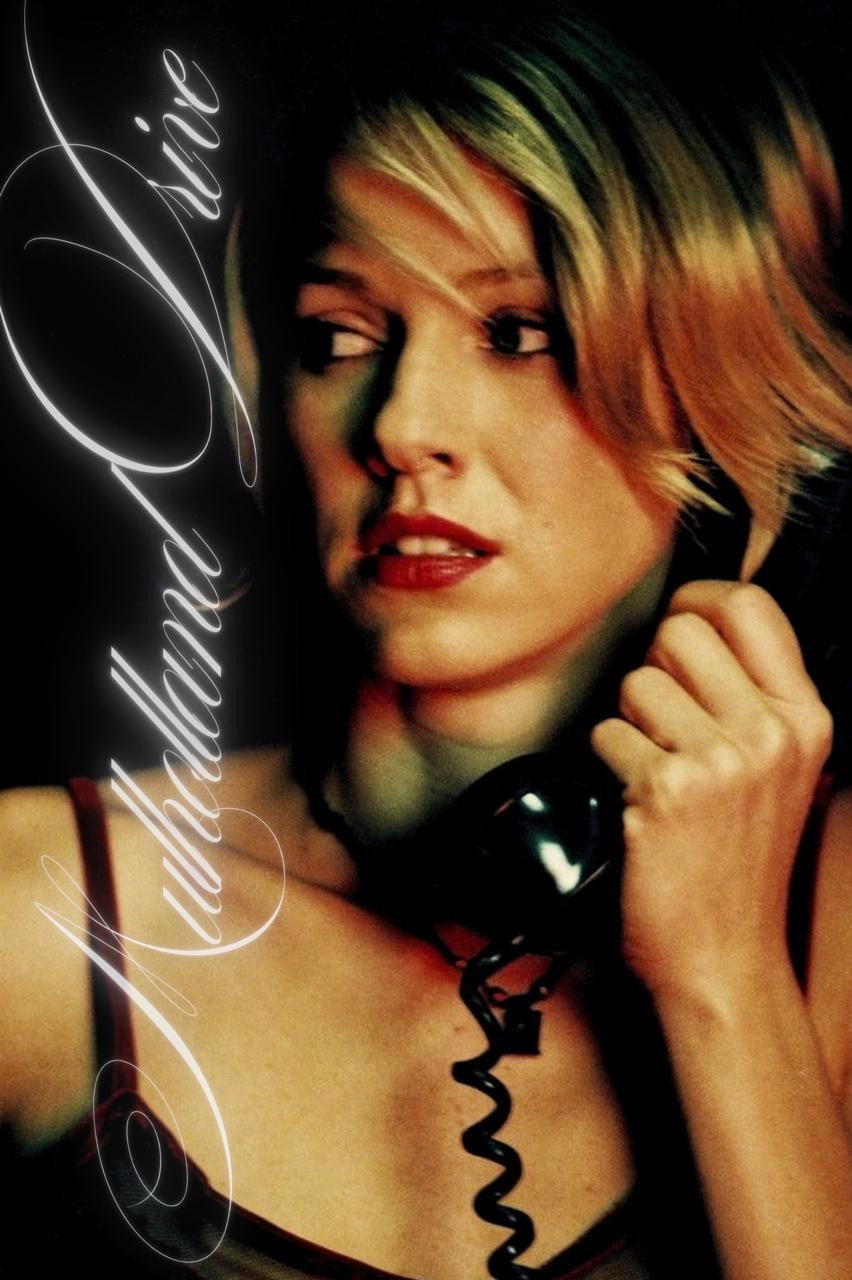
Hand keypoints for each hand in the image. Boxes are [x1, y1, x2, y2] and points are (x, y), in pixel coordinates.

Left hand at [590, 581, 831, 1002]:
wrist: (723, 956)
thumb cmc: (739, 863)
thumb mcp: (779, 771)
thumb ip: (753, 699)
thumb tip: (689, 625)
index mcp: (806, 719)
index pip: (750, 606)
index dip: (699, 600)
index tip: (679, 622)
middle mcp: (771, 733)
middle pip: (680, 631)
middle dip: (655, 668)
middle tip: (661, 723)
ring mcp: (721, 761)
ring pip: (635, 681)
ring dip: (628, 721)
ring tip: (652, 769)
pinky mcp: (665, 789)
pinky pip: (606, 733)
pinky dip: (607, 764)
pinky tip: (635, 802)